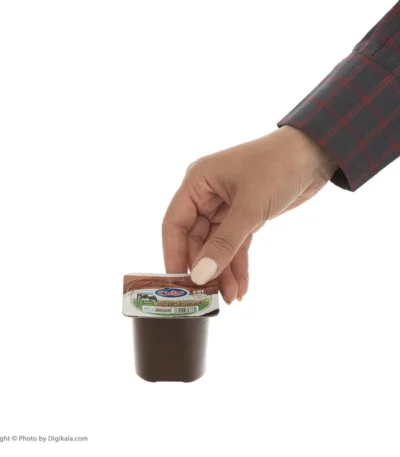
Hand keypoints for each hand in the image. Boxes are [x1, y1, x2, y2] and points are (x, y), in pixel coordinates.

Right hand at [162, 126, 337, 303]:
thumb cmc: (278, 167)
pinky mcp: (244, 215)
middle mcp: (206, 194)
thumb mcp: (249, 208)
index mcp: (197, 182)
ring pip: (216, 245)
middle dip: (204, 267)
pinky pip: (235, 244)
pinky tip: (241, 287)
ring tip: (231, 297)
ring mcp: (225, 206)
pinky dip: (237, 264)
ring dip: (223, 270)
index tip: (177, 284)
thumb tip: (200, 276)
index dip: (173, 255)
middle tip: (209, 296)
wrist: (315, 153)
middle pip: (195, 239)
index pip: (174, 224)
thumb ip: (223, 244)